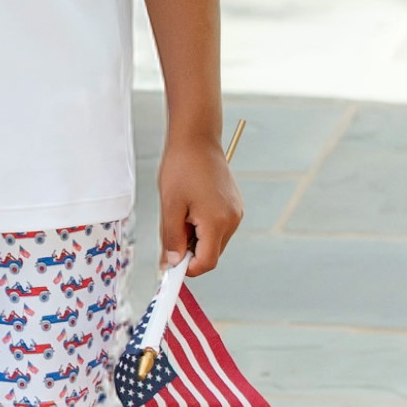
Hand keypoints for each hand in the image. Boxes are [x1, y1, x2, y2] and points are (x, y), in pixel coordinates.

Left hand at [158, 131, 241, 276]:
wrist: (197, 138)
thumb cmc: (182, 168)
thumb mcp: (170, 206)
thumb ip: (172, 239)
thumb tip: (172, 263)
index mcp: (217, 222)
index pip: (206, 263)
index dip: (187, 269)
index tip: (169, 264)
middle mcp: (232, 220)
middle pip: (211, 254)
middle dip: (190, 252)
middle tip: (171, 231)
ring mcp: (236, 212)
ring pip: (215, 241)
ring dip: (196, 238)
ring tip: (182, 213)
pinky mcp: (235, 205)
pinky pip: (219, 227)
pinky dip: (204, 226)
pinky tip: (191, 207)